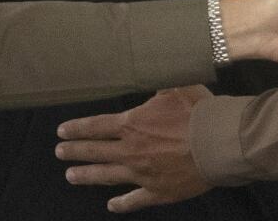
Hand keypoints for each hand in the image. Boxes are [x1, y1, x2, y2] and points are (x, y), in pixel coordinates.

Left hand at [55, 86, 211, 212]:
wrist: (218, 143)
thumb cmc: (197, 112)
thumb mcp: (174, 85)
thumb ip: (155, 83)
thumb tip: (146, 70)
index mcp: (132, 125)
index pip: (96, 126)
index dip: (77, 129)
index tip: (61, 131)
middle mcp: (131, 151)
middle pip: (95, 151)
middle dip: (74, 151)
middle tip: (59, 152)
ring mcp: (143, 174)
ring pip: (107, 176)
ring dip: (87, 175)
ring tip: (71, 176)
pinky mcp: (158, 192)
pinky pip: (135, 200)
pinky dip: (122, 204)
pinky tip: (111, 206)